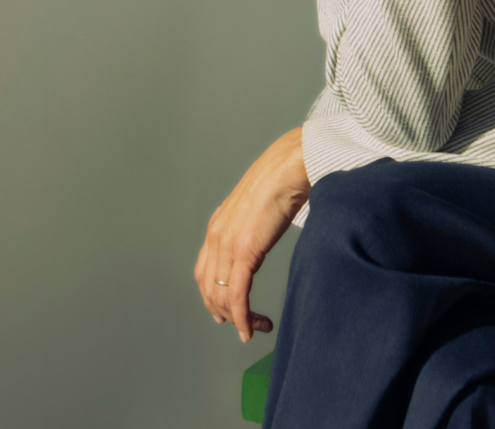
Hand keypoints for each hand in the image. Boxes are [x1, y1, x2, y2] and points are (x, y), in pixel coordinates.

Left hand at [195, 128, 310, 342]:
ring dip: (236, 318)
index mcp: (218, 226)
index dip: (213, 296)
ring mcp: (228, 244)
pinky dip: (242, 317)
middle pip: (209, 288)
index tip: (227, 312)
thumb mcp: (258, 209)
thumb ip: (253, 226)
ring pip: (221, 296)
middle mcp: (216, 236)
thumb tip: (262, 236)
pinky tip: (251, 328)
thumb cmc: (282, 182)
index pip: (205, 272)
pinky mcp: (245, 251)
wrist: (289, 166)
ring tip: (255, 328)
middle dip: (224, 312)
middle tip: (243, 326)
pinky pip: (237, 294)